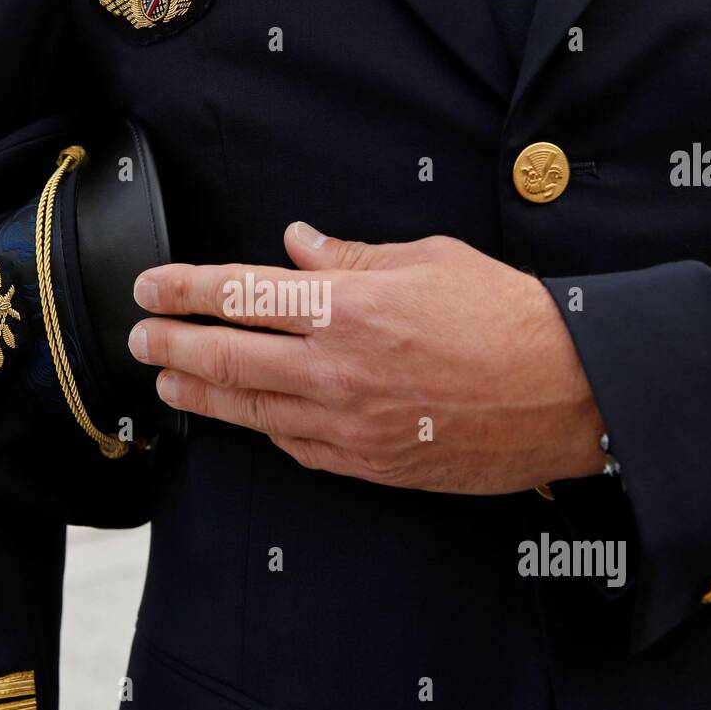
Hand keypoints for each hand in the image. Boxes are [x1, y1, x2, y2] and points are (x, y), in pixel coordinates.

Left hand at [128, 222, 605, 494]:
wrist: (572, 394)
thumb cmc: (509, 317)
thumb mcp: (431, 259)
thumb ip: (350, 256)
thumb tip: (296, 244)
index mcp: (350, 305)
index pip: (241, 293)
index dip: (184, 289)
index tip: (149, 286)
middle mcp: (337, 368)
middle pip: (225, 358)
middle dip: (170, 345)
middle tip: (138, 338)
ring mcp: (349, 424)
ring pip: (248, 411)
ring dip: (197, 395)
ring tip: (165, 383)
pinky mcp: (369, 465)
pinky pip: (295, 448)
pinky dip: (260, 431)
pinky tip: (243, 421)